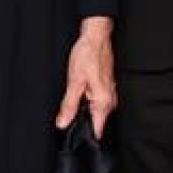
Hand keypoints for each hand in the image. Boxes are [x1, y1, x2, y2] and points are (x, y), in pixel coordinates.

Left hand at [56, 16, 116, 137]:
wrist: (96, 37)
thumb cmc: (88, 54)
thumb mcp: (74, 82)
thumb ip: (69, 105)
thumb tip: (62, 123)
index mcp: (103, 102)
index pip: (96, 131)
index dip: (83, 135)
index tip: (72, 133)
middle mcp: (110, 101)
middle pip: (95, 122)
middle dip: (81, 120)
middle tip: (70, 108)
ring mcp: (110, 95)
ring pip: (95, 112)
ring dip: (84, 108)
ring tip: (76, 94)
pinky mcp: (107, 89)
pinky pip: (97, 102)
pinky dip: (87, 100)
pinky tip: (81, 90)